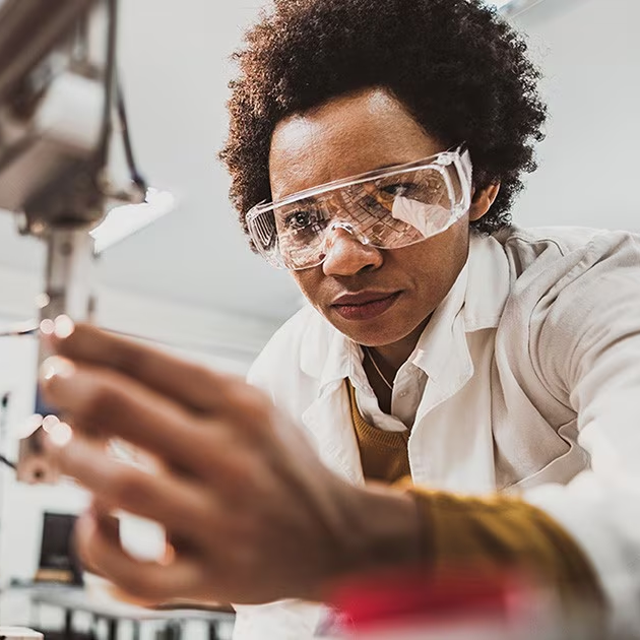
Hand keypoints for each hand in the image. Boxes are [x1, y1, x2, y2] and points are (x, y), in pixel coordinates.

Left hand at [39, 319, 419, 604]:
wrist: (336, 535)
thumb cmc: (285, 466)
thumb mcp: (255, 410)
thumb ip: (189, 395)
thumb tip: (108, 374)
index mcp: (243, 408)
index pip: (153, 362)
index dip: (94, 342)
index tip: (60, 332)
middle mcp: (232, 458)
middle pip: (126, 410)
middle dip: (72, 386)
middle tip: (52, 378)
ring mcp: (222, 520)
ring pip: (119, 487)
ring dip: (72, 458)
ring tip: (57, 438)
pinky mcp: (213, 578)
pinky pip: (134, 575)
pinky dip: (97, 548)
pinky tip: (93, 521)